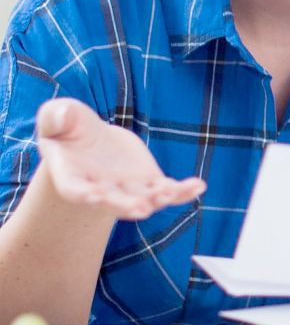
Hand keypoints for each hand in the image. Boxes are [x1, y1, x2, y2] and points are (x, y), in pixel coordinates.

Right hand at [35, 98, 205, 219]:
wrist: (91, 141)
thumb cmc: (68, 129)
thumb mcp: (57, 117)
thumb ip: (56, 116)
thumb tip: (60, 115)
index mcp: (72, 177)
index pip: (75, 189)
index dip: (83, 193)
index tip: (92, 195)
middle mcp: (101, 190)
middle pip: (113, 202)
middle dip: (126, 205)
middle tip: (140, 209)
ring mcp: (128, 189)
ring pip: (145, 199)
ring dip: (158, 199)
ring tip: (171, 192)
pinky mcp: (149, 181)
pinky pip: (169, 190)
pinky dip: (183, 191)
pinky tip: (199, 186)